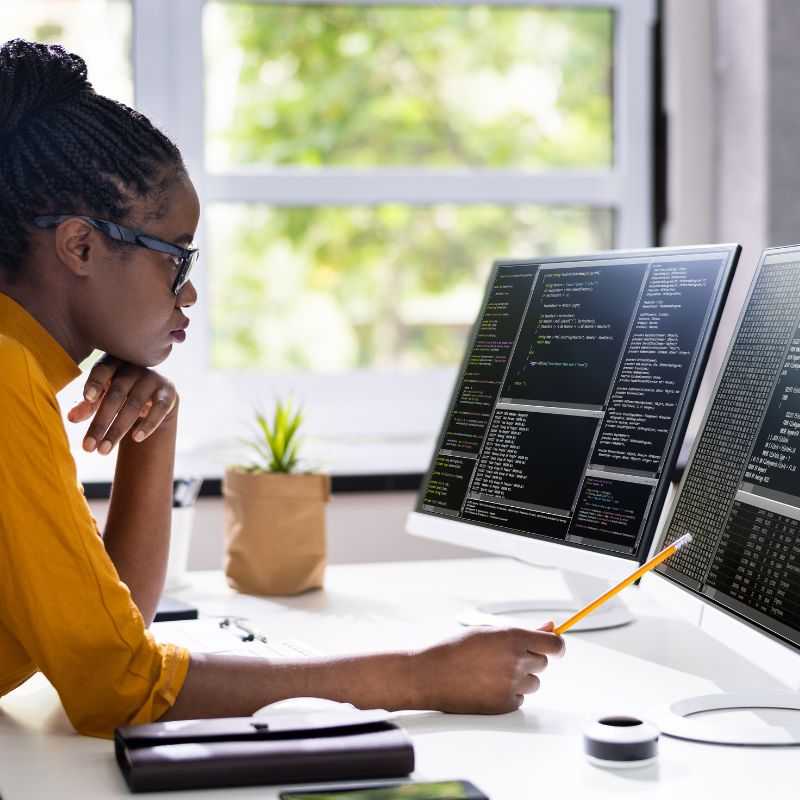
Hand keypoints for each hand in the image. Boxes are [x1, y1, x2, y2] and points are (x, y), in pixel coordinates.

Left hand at [67, 354, 177, 453]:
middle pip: (116, 394)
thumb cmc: (120, 392)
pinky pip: (159, 409)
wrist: (155, 392)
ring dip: (118, 429)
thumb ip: (86, 405)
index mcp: (113, 363)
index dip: (95, 382)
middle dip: (101, 422)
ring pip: (134, 404)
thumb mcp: (101, 395)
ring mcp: (152, 379)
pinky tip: (136, 438)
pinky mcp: (167, 393)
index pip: (103, 369)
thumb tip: (70, 418)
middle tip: (88, 447)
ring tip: (103, 450)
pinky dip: (148, 424)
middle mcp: (134, 368)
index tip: (87, 398)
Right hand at [416, 622, 564, 713]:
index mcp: (512, 637)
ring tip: (493, 672)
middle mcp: (515, 660)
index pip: (554, 644)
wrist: (431, 674)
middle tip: (503, 657)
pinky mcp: (505, 704)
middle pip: (543, 662)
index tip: (555, 648)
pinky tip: (488, 685)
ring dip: (521, 677)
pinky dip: (510, 693)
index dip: (558, 646)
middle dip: (529, 659)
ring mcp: (511, 684)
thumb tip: (551, 626)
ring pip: (534, 682)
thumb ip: (524, 631)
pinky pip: (520, 698)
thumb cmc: (456, 649)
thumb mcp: (489, 632)